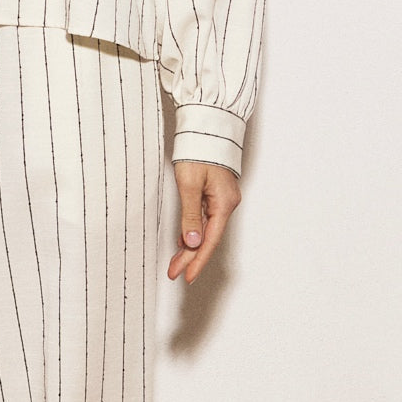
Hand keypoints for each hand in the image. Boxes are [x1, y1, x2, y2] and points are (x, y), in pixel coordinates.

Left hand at [168, 161, 240, 283]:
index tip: (186, 276)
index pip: (210, 240)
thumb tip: (193, 242)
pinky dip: (193, 229)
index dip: (198, 260)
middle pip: (208, 236)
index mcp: (224, 203)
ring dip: (190, 244)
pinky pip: (205, 217)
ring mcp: (221, 198)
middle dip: (190, 256)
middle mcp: (226, 203)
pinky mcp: (214, 192)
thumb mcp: (190, 183)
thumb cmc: (198, 150)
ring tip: (175, 261)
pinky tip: (184, 239)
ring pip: (206, 228)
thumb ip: (191, 214)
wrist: (205, 126)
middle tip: (174, 272)